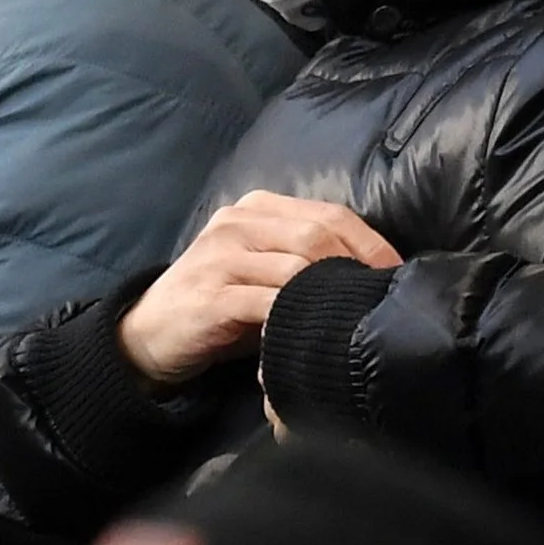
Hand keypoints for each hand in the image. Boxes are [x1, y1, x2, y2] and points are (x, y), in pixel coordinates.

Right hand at [116, 193, 399, 382]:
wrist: (148, 335)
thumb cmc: (218, 305)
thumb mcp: (261, 272)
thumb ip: (305, 262)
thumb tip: (373, 278)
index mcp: (255, 209)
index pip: (330, 214)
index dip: (372, 244)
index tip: (395, 276)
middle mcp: (236, 224)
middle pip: (318, 234)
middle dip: (357, 268)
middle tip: (378, 301)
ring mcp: (219, 258)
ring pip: (297, 265)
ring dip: (329, 295)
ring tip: (351, 319)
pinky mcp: (209, 296)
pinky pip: (267, 303)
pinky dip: (295, 319)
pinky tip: (310, 335)